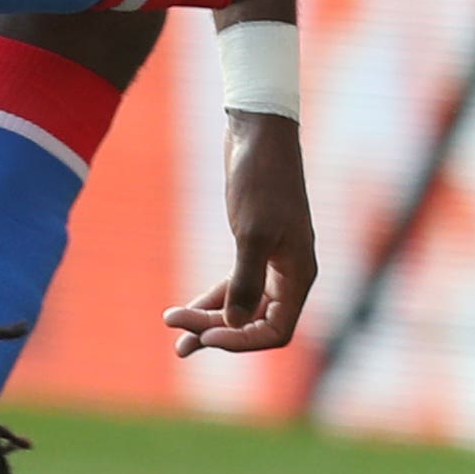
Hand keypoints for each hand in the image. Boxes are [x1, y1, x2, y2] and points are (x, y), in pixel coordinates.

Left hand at [168, 109, 318, 356]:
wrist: (258, 132)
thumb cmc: (262, 179)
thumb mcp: (252, 232)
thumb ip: (244, 282)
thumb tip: (233, 323)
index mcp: (299, 274)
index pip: (276, 331)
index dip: (241, 340)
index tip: (206, 335)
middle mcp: (290, 273)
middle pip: (254, 323)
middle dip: (216, 332)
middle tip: (177, 337)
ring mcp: (272, 260)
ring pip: (242, 306)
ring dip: (209, 321)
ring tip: (175, 334)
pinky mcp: (253, 246)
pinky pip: (234, 286)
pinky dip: (211, 299)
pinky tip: (185, 308)